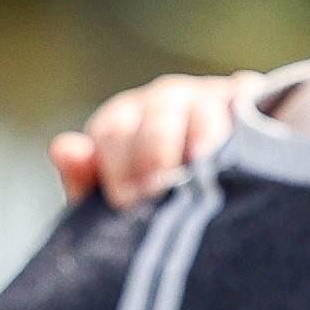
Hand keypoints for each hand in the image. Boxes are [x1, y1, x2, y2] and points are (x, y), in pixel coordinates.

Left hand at [50, 70, 260, 209]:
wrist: (223, 212)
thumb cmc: (157, 209)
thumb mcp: (117, 205)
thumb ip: (85, 180)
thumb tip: (62, 147)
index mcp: (125, 120)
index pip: (112, 131)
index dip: (115, 167)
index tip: (125, 203)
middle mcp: (164, 100)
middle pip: (155, 117)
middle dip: (153, 155)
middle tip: (157, 192)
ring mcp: (207, 98)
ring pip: (199, 109)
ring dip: (199, 136)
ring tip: (198, 163)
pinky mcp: (247, 102)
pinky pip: (243, 101)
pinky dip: (241, 121)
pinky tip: (239, 148)